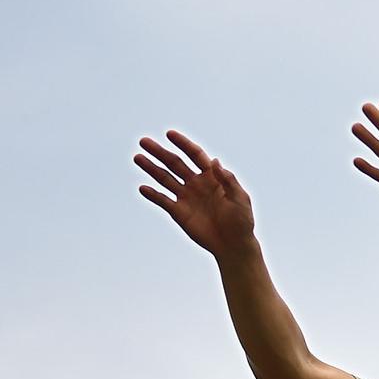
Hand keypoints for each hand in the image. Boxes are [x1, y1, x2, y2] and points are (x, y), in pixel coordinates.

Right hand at [135, 132, 257, 256]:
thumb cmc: (241, 221)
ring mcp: (186, 197)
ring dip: (151, 168)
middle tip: (144, 142)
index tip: (170, 134)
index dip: (183, 144)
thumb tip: (214, 161)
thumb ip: (227, 180)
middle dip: (160, 152)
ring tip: (137, 158)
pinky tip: (143, 188)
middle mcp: (196, 183)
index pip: (195, 155)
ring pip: (165, 178)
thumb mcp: (239, 198)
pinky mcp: (178, 212)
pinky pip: (163, 200)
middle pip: (175, 163)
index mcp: (212, 177)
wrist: (233, 244)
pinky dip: (153, 194)